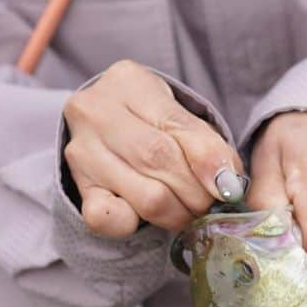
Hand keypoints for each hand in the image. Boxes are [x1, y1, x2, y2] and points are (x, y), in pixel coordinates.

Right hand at [63, 61, 243, 237]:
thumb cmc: (147, 118)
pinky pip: (105, 218)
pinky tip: (146, 219)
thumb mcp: (176, 115)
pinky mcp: (77, 187)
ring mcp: (81, 151)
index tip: (229, 187)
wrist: (103, 124)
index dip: (209, 160)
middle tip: (210, 205)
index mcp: (128, 81)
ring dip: (178, 213)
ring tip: (189, 213)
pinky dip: (134, 224)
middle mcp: (96, 111)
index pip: (177, 126)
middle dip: (196, 191)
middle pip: (159, 160)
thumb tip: (228, 182)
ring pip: (145, 195)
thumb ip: (204, 143)